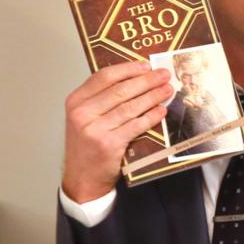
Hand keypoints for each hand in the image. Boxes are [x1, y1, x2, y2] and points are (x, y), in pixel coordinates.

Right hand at [62, 61, 172, 202]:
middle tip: (163, 75)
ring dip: (153, 96)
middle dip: (146, 81)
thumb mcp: (85, 117)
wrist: (82, 178)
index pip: (104, 77)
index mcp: (76, 101)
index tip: (146, 65)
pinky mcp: (108, 144)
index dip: (128, 69)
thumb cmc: (87, 145)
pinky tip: (161, 111)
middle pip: (120, 90)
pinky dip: (150, 117)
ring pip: (130, 106)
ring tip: (167, 90)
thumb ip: (101, 99)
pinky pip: (135, 125)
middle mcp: (82, 113)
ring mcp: (94, 129)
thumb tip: (134, 78)